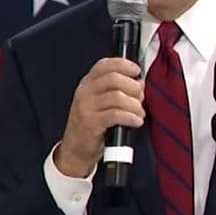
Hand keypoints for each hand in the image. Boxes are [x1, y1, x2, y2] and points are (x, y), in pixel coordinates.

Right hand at [53, 57, 143, 177]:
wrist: (75, 150)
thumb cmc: (91, 126)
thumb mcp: (100, 103)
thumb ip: (117, 91)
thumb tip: (139, 84)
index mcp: (87, 84)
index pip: (104, 65)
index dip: (123, 65)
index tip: (136, 71)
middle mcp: (84, 92)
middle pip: (114, 78)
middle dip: (133, 87)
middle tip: (140, 97)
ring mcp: (86, 107)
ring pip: (118, 97)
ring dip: (134, 105)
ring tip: (139, 113)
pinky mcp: (91, 123)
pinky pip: (116, 114)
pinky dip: (131, 117)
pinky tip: (136, 121)